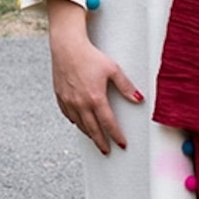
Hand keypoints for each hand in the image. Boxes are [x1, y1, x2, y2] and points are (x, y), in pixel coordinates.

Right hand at [48, 1, 142, 153]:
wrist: (67, 47)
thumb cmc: (90, 56)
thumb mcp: (113, 69)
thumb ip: (126, 86)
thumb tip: (139, 99)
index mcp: (95, 98)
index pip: (108, 124)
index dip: (116, 136)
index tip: (121, 144)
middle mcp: (81, 103)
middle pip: (93, 130)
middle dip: (101, 142)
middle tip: (107, 150)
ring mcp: (68, 101)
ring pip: (79, 125)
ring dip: (89, 134)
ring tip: (95, 139)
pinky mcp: (60, 97)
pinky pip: (68, 115)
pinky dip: (75, 122)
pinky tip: (79, 123)